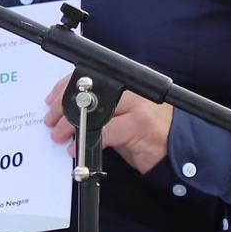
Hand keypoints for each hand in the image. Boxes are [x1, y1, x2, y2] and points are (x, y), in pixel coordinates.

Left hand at [43, 74, 172, 173]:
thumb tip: (69, 115)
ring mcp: (139, 106)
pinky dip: (87, 140)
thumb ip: (102, 112)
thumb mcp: (123, 119)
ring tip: (59, 135)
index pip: (92, 77)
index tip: (51, 101)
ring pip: (95, 110)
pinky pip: (106, 131)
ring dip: (71, 124)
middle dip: (64, 107)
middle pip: (90, 91)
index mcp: (129, 85)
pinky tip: (76, 148)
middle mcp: (134, 91)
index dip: (66, 87)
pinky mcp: (141, 125)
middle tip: (51, 121)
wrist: (179, 153)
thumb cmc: (149, 137)